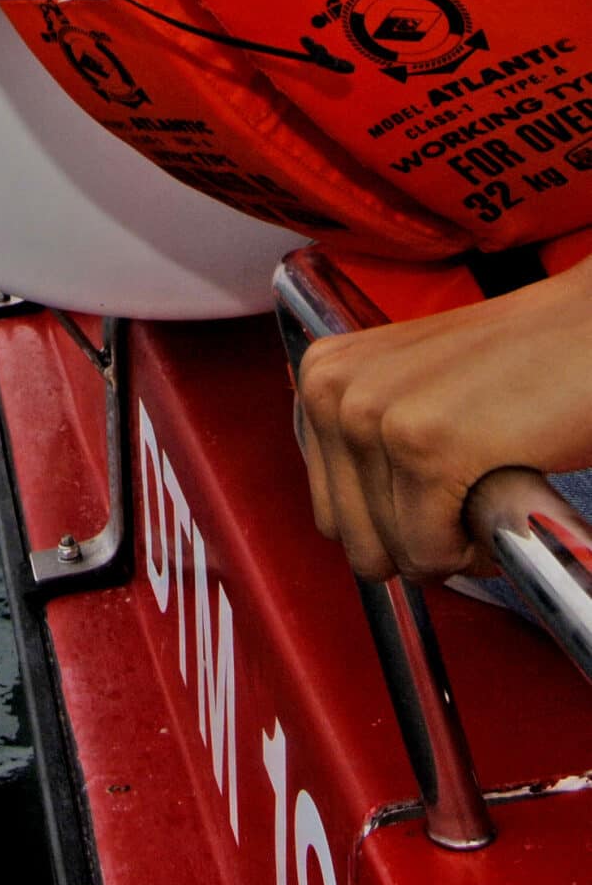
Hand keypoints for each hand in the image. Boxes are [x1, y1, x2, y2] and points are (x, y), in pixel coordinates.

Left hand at [294, 251, 591, 581]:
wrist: (590, 330)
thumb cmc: (519, 367)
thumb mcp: (411, 390)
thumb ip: (367, 443)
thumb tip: (356, 533)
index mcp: (320, 376)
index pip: (330, 514)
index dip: (396, 525)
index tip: (442, 493)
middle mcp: (330, 390)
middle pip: (356, 540)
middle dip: (422, 543)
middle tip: (473, 501)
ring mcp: (372, 416)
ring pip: (396, 554)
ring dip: (454, 546)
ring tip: (491, 488)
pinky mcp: (425, 446)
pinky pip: (433, 553)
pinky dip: (480, 550)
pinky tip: (506, 495)